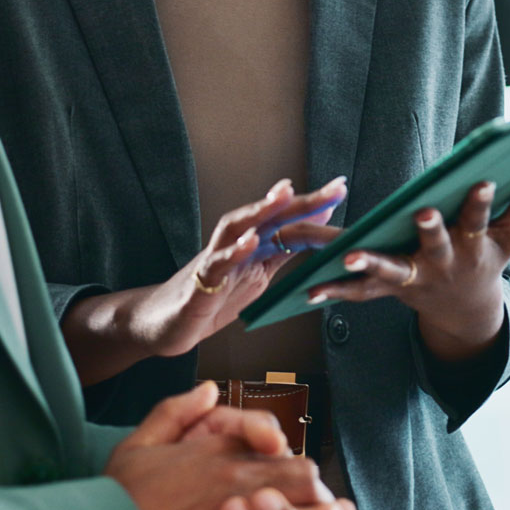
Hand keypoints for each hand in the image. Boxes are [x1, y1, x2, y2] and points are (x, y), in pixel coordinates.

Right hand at [105, 383, 352, 509]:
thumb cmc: (119, 496)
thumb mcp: (138, 444)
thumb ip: (176, 411)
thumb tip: (208, 389)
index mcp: (215, 450)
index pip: (276, 438)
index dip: (285, 454)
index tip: (279, 465)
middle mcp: (234, 479)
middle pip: (303, 475)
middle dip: (307, 489)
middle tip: (303, 502)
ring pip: (297, 507)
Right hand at [141, 176, 346, 357]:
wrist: (169, 322)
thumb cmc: (213, 297)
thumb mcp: (257, 274)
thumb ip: (281, 251)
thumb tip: (314, 230)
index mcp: (252, 243)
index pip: (285, 219)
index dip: (313, 205)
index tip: (340, 187)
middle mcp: (234, 243)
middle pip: (267, 215)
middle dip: (300, 200)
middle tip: (333, 187)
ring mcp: (215, 259)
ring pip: (237, 227)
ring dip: (261, 210)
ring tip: (285, 194)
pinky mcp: (201, 282)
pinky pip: (217, 264)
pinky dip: (234, 251)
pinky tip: (250, 241)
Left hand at [305, 170, 509, 360]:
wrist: (465, 311)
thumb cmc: (486, 258)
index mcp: (471, 245)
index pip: (477, 218)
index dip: (480, 201)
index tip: (482, 180)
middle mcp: (442, 263)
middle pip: (434, 244)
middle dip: (431, 229)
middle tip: (424, 212)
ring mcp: (413, 279)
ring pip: (388, 271)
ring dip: (367, 265)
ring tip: (346, 259)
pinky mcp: (387, 290)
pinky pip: (357, 292)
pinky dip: (335, 288)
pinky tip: (307, 289)